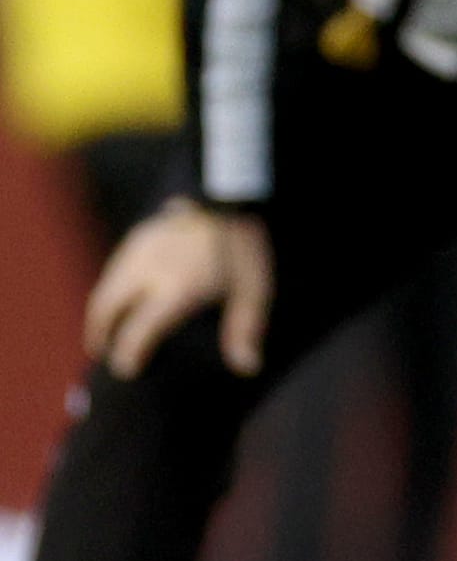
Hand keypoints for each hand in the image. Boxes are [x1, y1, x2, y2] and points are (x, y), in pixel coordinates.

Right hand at [84, 200, 273, 380]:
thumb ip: (245, 327)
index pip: (137, 331)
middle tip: (102, 353)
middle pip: (105, 309)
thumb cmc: (242, 243)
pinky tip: (118, 296)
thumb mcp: (253, 287)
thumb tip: (247, 367)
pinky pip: (112, 269)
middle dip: (98, 334)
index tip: (125, 371)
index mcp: (174, 288)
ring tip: (104, 330)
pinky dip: (107, 289)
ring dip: (99, 311)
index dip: (126, 355)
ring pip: (104, 287)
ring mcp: (137, 250)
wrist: (228, 190)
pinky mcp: (137, 234)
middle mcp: (147, 271)